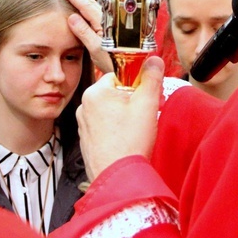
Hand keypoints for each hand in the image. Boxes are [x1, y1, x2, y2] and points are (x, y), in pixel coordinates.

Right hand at [59, 0, 112, 73]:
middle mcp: (108, 19)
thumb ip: (84, 32)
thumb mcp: (96, 49)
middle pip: (91, 1)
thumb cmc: (114, 61)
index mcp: (103, 22)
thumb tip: (71, 16)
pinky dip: (91, 4)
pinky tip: (88, 3)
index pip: (85, 5)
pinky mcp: (113, 28)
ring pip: (96, 4)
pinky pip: (99, 11)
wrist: (132, 69)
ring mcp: (111, 22)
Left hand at [77, 56, 163, 180]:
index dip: (138, 85)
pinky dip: (116, 130)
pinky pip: (104, 126)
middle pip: (115, 93)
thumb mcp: (147, 104)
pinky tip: (127, 140)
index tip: (148, 98)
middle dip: (133, 101)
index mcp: (96, 92)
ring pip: (109, 110)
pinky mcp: (86, 140)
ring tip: (138, 130)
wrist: (117, 178)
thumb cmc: (130, 142)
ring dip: (125, 115)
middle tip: (147, 114)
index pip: (120, 76)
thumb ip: (152, 78)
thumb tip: (154, 60)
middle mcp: (84, 106)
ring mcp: (83, 124)